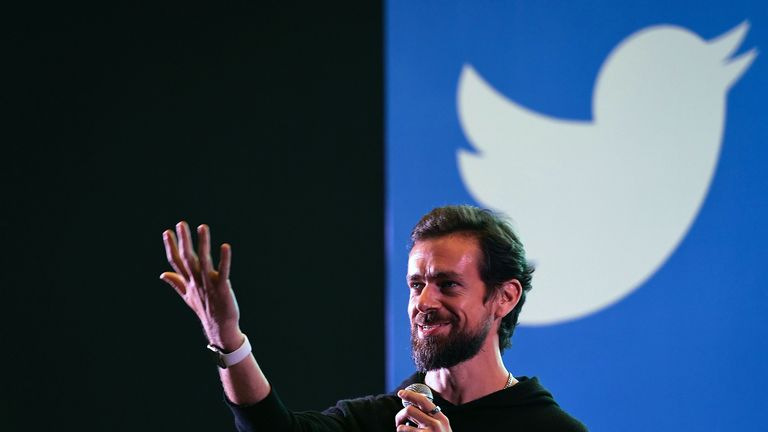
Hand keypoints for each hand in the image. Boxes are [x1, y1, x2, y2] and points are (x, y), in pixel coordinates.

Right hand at [160, 222, 242, 349]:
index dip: (171, 247)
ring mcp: (209, 285)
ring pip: (204, 262)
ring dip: (203, 244)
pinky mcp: (222, 288)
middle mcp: (196, 282)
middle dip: (184, 241)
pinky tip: (225, 246)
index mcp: (188, 282)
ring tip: (202, 227)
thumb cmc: (205, 310)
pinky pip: (223, 272)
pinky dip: (224, 260)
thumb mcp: (187, 296)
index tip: (167, 232)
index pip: (176, 262)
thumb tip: (162, 274)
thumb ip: (176, 282)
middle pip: (187, 259)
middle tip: (181, 223)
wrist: (219, 328)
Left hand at [395, 389, 451, 431]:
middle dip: (399, 415)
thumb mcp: (442, 429)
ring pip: (403, 425)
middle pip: (410, 410)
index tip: (400, 393)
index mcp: (442, 419)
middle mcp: (436, 424)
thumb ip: (432, 419)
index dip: (410, 395)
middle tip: (398, 422)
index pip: (424, 401)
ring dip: (399, 429)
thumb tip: (413, 406)